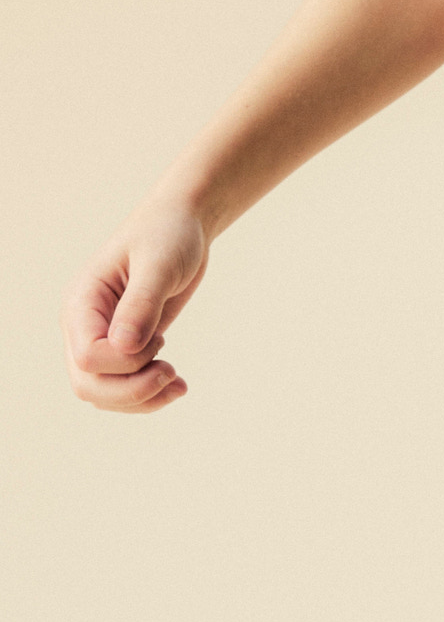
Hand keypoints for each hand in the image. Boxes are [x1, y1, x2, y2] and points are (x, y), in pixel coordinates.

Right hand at [62, 197, 209, 412]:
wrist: (182, 223)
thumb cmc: (169, 233)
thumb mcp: (160, 263)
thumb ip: (141, 303)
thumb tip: (124, 348)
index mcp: (82, 301)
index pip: (87, 356)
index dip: (125, 362)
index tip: (161, 339)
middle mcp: (83, 324)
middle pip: (88, 384)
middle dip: (131, 391)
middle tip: (173, 374)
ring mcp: (101, 338)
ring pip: (102, 393)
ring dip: (140, 399)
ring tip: (179, 384)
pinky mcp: (123, 345)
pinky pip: (122, 385)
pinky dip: (147, 393)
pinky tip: (176, 384)